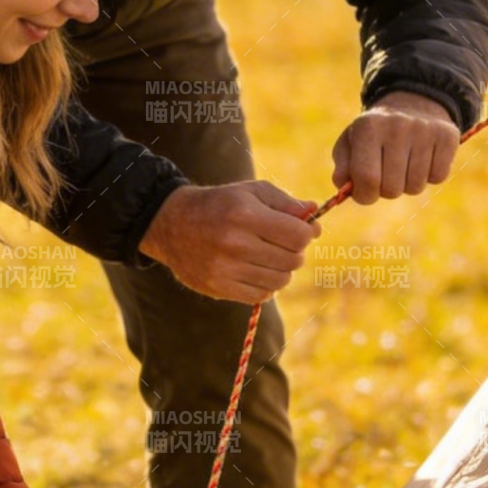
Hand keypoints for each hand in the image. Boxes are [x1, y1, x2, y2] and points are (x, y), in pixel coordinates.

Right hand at [138, 180, 320, 303]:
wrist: (172, 224)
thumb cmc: (220, 204)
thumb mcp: (251, 192)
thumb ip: (286, 202)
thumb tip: (315, 213)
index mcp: (245, 215)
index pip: (298, 236)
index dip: (307, 233)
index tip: (301, 229)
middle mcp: (235, 244)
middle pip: (293, 260)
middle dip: (295, 251)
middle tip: (283, 242)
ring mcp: (225, 269)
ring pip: (280, 280)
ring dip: (282, 269)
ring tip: (269, 256)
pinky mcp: (219, 288)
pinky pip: (261, 295)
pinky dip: (266, 285)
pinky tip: (256, 270)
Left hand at [332, 92, 459, 203]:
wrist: (412, 104)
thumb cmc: (375, 133)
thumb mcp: (350, 143)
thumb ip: (343, 168)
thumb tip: (344, 186)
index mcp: (367, 127)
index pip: (367, 179)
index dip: (364, 195)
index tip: (366, 192)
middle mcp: (396, 126)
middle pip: (392, 188)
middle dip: (387, 190)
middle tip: (387, 174)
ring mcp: (424, 129)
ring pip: (416, 187)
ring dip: (409, 184)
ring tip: (405, 164)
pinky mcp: (447, 135)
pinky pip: (438, 177)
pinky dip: (430, 175)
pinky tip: (423, 158)